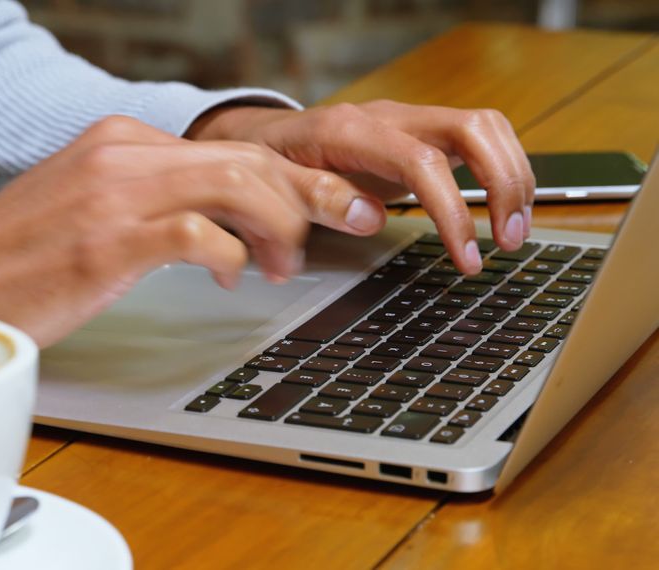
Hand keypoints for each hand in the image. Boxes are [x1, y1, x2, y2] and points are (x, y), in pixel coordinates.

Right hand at [0, 117, 310, 345]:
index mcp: (120, 140)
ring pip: (237, 185)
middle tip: (343, 226)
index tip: (328, 203)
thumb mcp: (91, 205)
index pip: (231, 146)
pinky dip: (231, 255)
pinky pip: (199, 235)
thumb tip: (219, 220)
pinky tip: (230, 277)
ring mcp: (115, 194)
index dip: (291, 177)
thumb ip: (151, 197)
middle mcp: (122, 154)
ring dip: (278, 226)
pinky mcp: (109, 241)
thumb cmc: (23, 259)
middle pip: (248, 157)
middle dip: (310, 194)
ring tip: (282, 264)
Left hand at [187, 100, 535, 273]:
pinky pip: (476, 140)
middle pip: (473, 128)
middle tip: (510, 239)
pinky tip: (503, 209)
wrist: (262, 137)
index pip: (422, 161)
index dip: (452, 211)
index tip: (466, 256)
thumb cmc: (268, 162)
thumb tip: (368, 218)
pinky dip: (500, 171)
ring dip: (513, 177)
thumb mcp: (276, 186)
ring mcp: (408, 122)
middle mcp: (389, 118)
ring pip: (484, 128)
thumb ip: (317, 198)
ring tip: (515, 230)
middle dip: (504, 183)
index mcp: (350, 131)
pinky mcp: (420, 134)